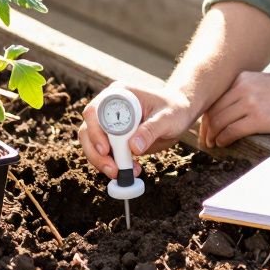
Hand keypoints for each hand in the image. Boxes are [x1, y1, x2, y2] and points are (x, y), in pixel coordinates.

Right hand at [77, 82, 194, 179]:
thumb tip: (133, 148)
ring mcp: (110, 124)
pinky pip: (105, 154)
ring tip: (122, 174)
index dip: (95, 130)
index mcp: (119, 95)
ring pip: (92, 144)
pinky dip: (113, 165)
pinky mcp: (115, 139)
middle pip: (88, 130)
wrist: (180, 114)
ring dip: (102, 162)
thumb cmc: (175, 109)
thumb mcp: (168, 118)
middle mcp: (109, 108)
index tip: (105, 149)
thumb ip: (151, 130)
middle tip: (113, 170)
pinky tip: (130, 171)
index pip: (95, 111)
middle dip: (96, 153)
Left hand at [201, 71, 269, 147]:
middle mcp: (243, 87)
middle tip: (206, 141)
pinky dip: (224, 140)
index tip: (206, 127)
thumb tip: (235, 109)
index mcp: (244, 77)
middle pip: (213, 110)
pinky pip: (231, 131)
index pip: (215, 98)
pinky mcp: (259, 118)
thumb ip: (250, 91)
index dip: (207, 115)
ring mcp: (250, 102)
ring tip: (213, 145)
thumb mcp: (269, 84)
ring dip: (213, 136)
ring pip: (219, 122)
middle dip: (206, 128)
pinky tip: (224, 144)